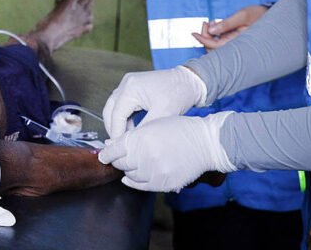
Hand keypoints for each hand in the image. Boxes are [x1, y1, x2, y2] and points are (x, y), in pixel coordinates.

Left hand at [98, 112, 236, 191]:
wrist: (206, 143)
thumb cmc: (180, 129)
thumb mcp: (153, 124)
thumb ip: (131, 135)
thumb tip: (111, 145)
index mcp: (141, 139)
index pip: (114, 150)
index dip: (107, 153)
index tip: (104, 155)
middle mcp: (146, 156)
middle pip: (120, 163)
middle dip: (118, 160)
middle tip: (119, 157)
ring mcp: (154, 172)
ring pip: (129, 175)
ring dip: (128, 169)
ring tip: (133, 163)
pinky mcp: (163, 184)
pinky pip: (141, 186)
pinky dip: (133, 182)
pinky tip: (131, 177)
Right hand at [102, 66, 206, 138]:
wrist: (191, 80)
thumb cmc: (179, 94)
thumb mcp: (162, 115)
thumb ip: (143, 129)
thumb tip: (130, 144)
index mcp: (131, 88)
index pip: (116, 115)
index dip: (116, 133)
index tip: (119, 148)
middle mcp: (126, 83)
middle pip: (110, 110)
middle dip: (113, 128)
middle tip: (118, 145)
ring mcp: (129, 83)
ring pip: (114, 107)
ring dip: (118, 123)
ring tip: (126, 139)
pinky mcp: (133, 86)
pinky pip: (122, 104)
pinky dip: (124, 117)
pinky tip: (132, 128)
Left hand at [191, 4, 269, 49]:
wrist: (270, 15)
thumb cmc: (259, 14)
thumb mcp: (242, 16)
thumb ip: (227, 23)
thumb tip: (211, 29)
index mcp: (238, 42)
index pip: (215, 46)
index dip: (203, 40)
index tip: (194, 33)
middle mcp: (236, 46)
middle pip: (214, 50)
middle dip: (205, 37)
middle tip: (205, 23)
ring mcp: (235, 44)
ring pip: (216, 47)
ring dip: (209, 36)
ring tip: (211, 23)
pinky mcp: (235, 41)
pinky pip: (221, 42)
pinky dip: (215, 34)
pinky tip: (216, 25)